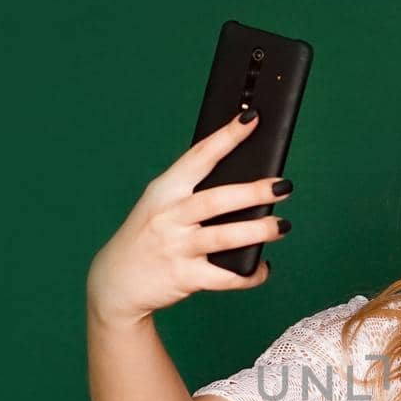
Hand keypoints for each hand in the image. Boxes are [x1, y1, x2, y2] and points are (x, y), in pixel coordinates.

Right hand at [87, 110, 293, 325]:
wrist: (116, 282)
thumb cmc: (147, 237)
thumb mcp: (160, 206)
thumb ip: (192, 193)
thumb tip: (245, 180)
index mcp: (165, 190)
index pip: (199, 156)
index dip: (227, 136)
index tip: (251, 118)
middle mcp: (169, 216)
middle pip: (217, 198)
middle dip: (253, 191)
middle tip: (283, 185)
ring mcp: (176, 247)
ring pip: (224, 236)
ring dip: (258, 231)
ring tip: (282, 225)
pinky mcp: (184, 277)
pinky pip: (225, 277)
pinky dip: (249, 274)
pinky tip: (262, 268)